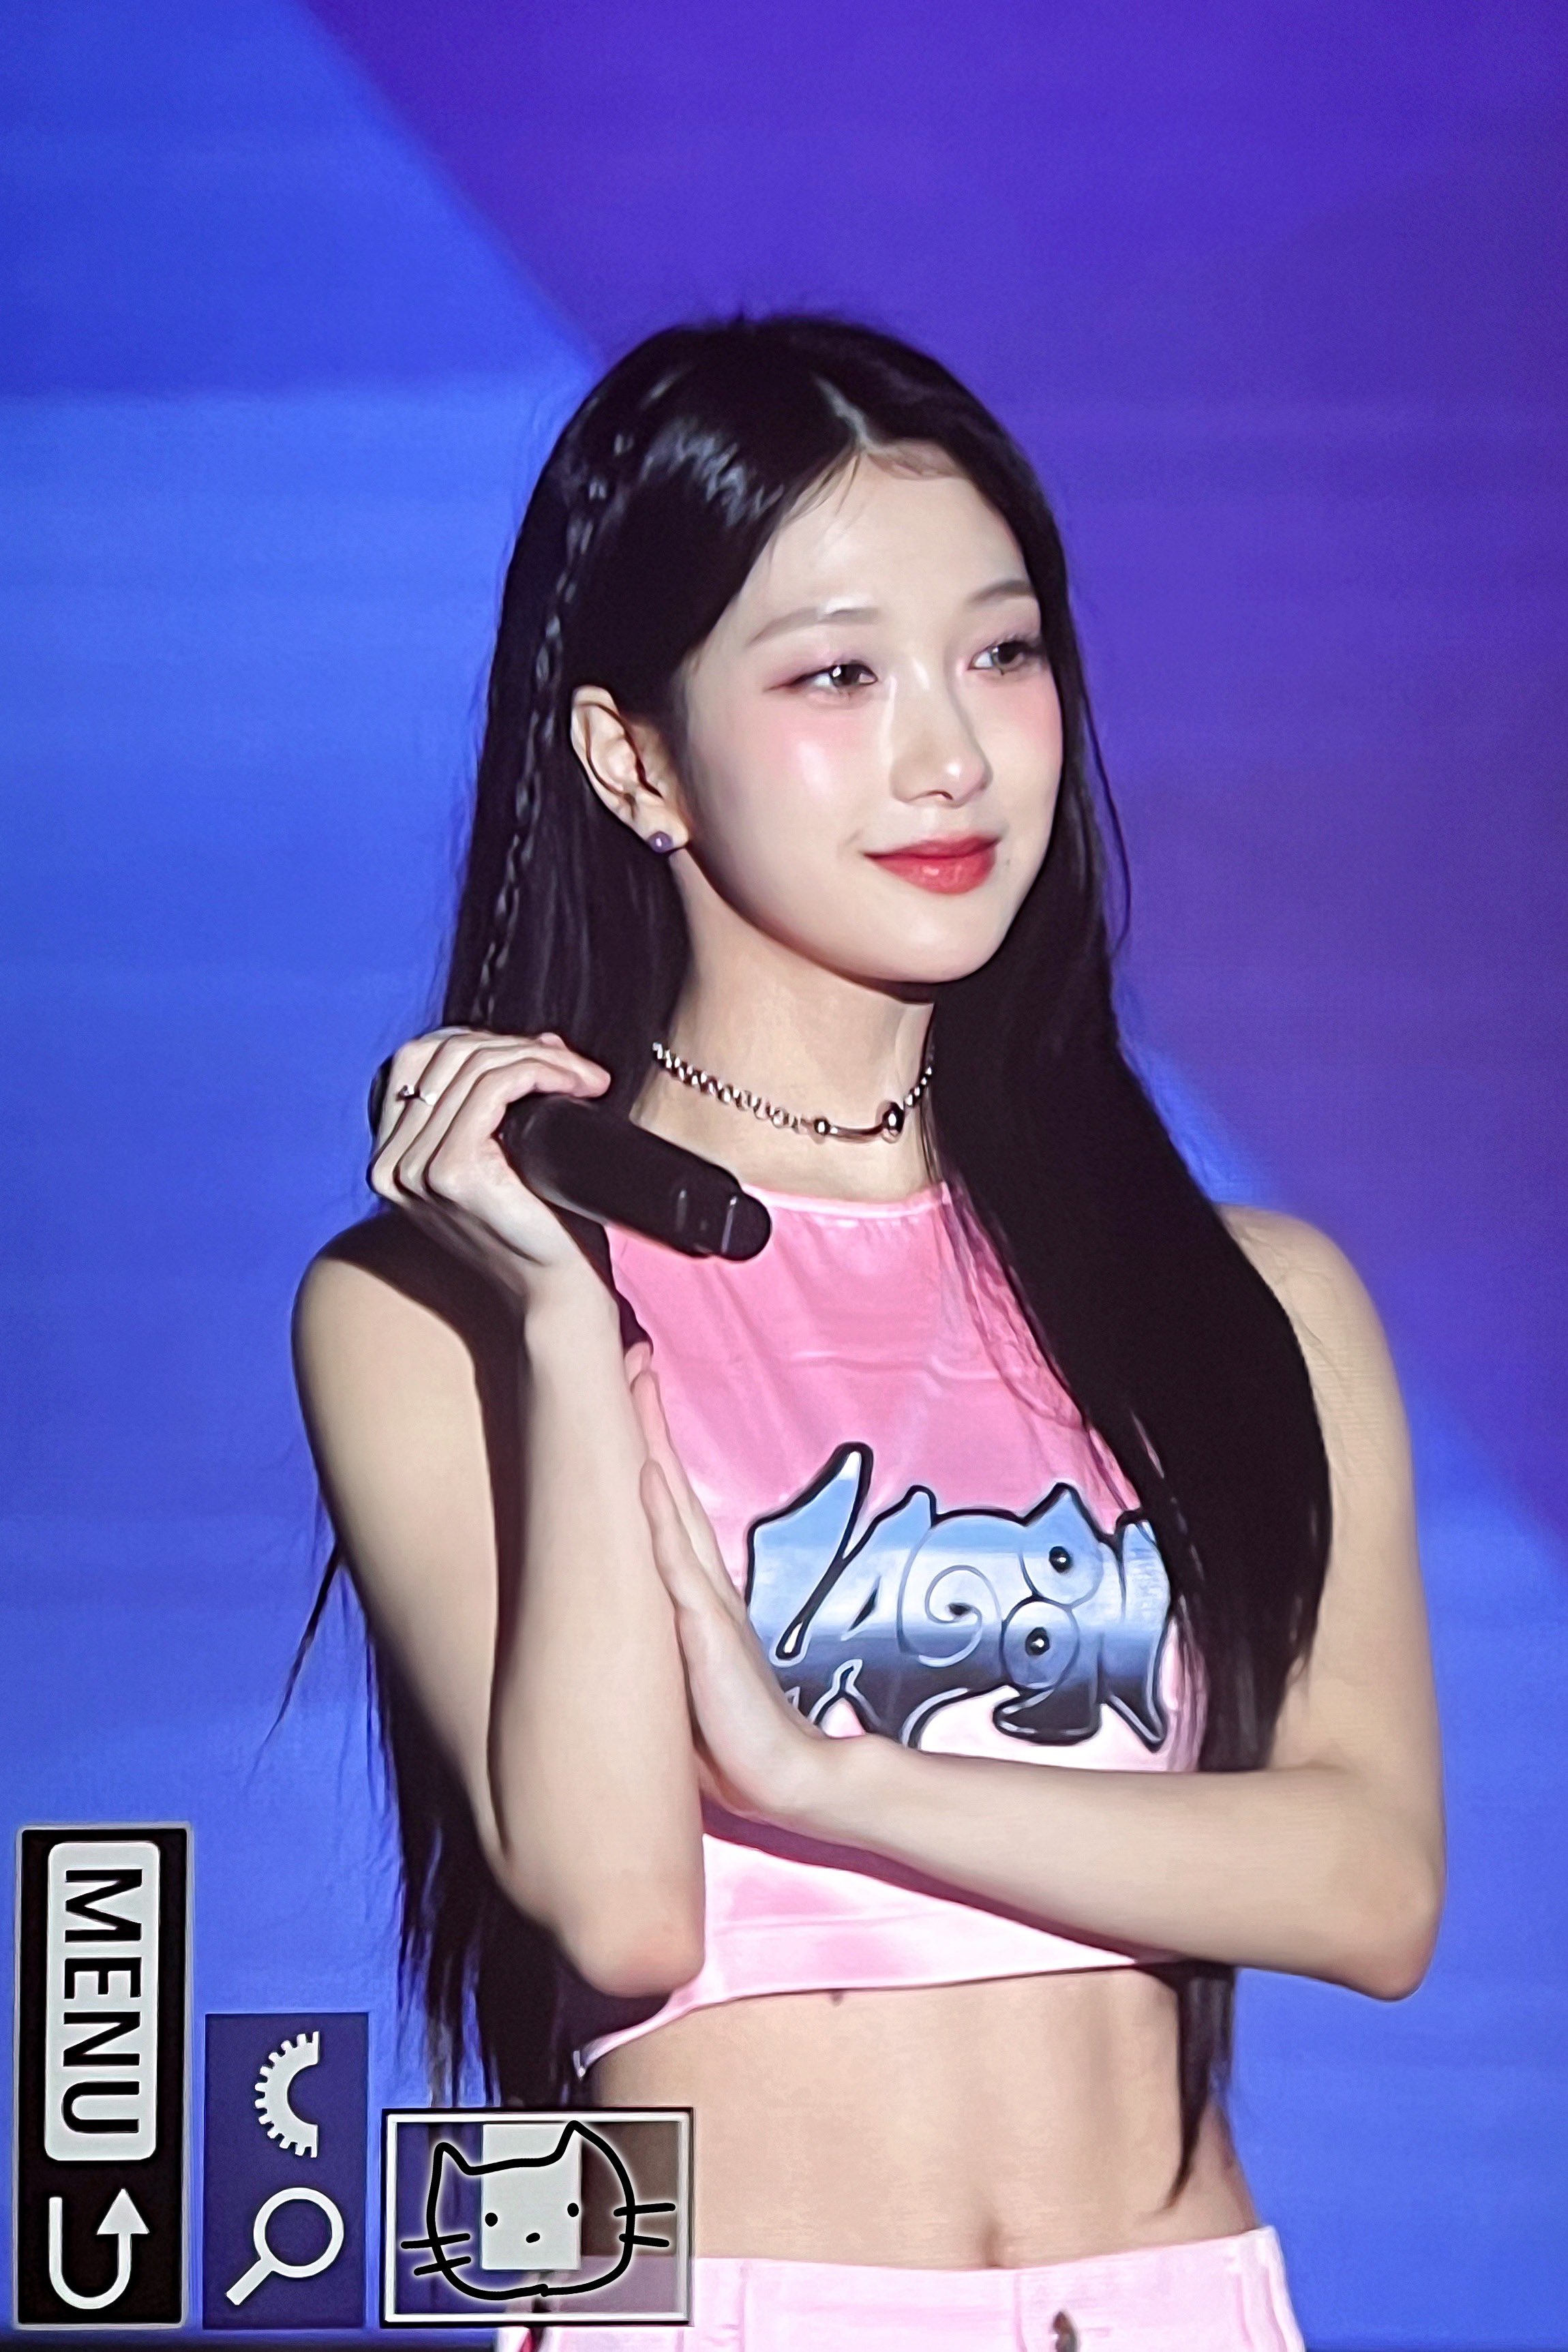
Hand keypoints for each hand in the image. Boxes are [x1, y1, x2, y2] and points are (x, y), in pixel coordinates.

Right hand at [366, 1026, 613, 1312]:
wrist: (560, 1290)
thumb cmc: (544, 1226)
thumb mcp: (511, 1153)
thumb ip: (506, 1100)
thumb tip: (541, 1040)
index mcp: (392, 1158)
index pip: (418, 1060)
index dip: (479, 1040)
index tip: (538, 1056)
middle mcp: (390, 1165)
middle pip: (444, 1054)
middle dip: (515, 1045)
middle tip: (575, 1067)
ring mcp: (414, 1170)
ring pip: (473, 1065)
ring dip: (539, 1056)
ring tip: (585, 1077)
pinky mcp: (451, 1172)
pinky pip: (494, 1088)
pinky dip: (540, 1071)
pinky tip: (577, 1084)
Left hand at [629, 1361, 838, 1830]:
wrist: (788, 1778)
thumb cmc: (735, 1732)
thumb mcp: (691, 1670)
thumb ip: (673, 1635)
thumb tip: (629, 1615)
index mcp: (696, 1592)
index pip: (667, 1505)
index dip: (649, 1445)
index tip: (631, 1389)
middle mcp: (702, 1586)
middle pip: (669, 1487)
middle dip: (649, 1421)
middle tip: (633, 1358)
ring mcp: (707, 1606)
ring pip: (673, 1512)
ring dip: (652, 1449)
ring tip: (634, 1392)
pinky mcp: (709, 1637)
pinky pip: (678, 1570)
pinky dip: (660, 1523)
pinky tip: (647, 1482)